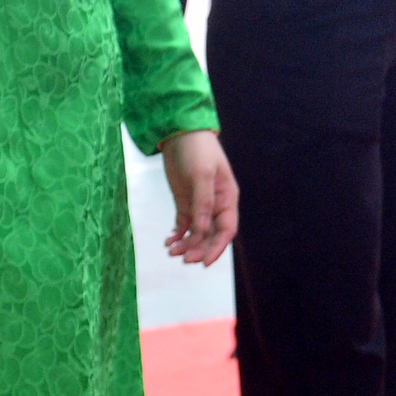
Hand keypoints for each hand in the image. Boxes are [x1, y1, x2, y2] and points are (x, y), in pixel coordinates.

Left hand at [162, 129, 237, 265]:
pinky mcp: (184, 203)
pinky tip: (169, 241)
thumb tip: (202, 231)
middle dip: (199, 248)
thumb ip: (202, 203)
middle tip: (183, 259)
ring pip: (196, 233)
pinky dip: (177, 235)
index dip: (217, 247)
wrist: (180, 133)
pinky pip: (183, 225)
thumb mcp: (201, 175)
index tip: (204, 262)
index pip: (226, 230)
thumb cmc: (198, 150)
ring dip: (186, 244)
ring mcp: (199, 205)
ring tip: (171, 250)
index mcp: (227, 198)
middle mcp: (215, 205)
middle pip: (211, 235)